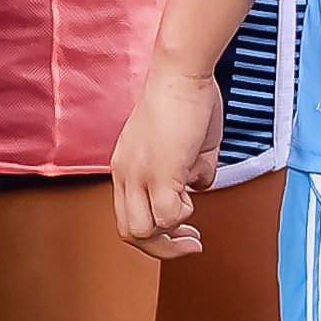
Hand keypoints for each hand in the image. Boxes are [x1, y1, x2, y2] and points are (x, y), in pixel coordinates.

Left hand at [110, 57, 223, 257]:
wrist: (182, 74)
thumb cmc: (185, 98)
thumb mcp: (182, 146)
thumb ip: (186, 173)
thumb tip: (196, 188)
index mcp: (125, 167)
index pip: (127, 217)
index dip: (154, 233)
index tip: (181, 230)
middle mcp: (124, 174)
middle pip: (130, 233)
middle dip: (162, 247)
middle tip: (190, 242)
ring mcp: (139, 176)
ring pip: (144, 231)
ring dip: (173, 232)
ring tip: (192, 214)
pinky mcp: (159, 173)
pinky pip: (169, 214)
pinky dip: (186, 213)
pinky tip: (194, 192)